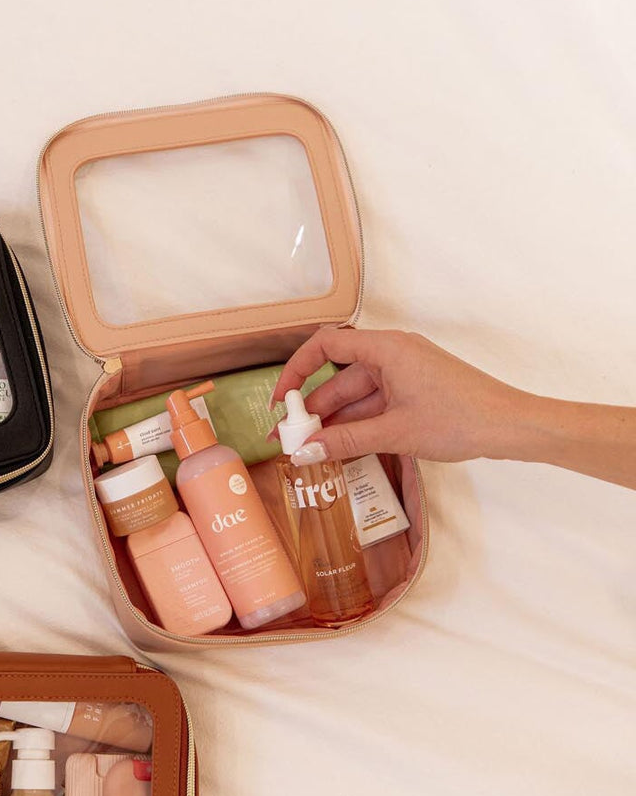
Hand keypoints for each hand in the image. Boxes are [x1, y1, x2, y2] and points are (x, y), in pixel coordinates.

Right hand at [268, 327, 519, 464]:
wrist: (512, 426)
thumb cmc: (461, 418)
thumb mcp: (395, 432)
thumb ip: (346, 440)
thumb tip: (305, 450)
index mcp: (387, 348)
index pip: (326, 345)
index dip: (298, 370)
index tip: (283, 401)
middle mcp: (393, 353)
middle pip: (339, 376)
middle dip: (314, 409)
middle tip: (291, 439)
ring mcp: (405, 372)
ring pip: (357, 395)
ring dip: (335, 421)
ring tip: (311, 450)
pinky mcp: (415, 390)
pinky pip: (376, 403)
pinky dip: (358, 423)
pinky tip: (342, 447)